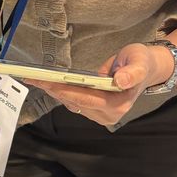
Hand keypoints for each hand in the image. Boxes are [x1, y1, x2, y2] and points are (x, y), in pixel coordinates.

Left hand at [23, 42, 170, 124]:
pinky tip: (47, 83)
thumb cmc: (141, 62)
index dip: (66, 91)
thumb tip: (121, 81)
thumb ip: (133, 72)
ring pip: (72, 104)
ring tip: (35, 79)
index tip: (48, 83)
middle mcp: (110, 114)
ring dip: (54, 92)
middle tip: (33, 78)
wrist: (144, 68)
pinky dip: (60, 93)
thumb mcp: (140, 61)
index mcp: (120, 104)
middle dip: (54, 90)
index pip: (88, 99)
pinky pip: (74, 102)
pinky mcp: (94, 111)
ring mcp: (101, 115)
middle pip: (76, 102)